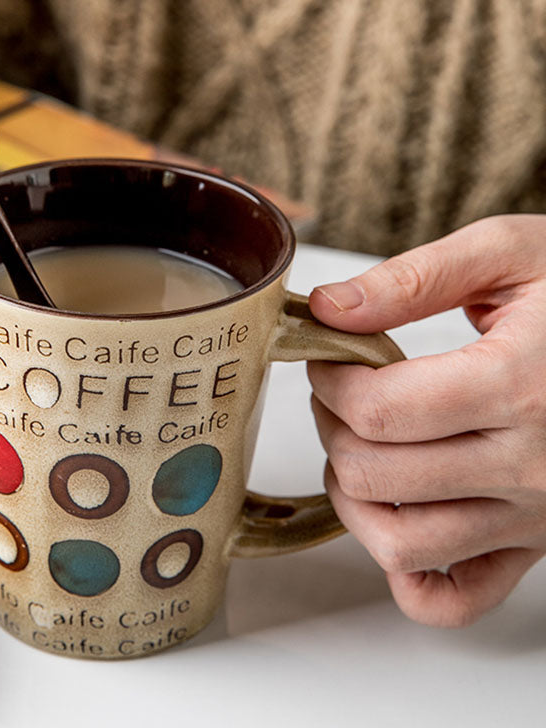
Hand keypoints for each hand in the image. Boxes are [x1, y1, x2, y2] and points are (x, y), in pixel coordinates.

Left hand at [307, 215, 545, 626]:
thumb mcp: (509, 254)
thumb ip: (413, 278)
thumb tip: (328, 308)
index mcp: (515, 385)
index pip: (375, 409)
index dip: (328, 380)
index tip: (329, 358)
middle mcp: (527, 465)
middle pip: (373, 474)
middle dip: (333, 426)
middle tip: (343, 393)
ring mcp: (533, 515)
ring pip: (398, 543)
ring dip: (353, 496)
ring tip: (360, 445)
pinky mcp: (536, 545)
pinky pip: (454, 599)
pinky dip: (407, 571)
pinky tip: (398, 515)